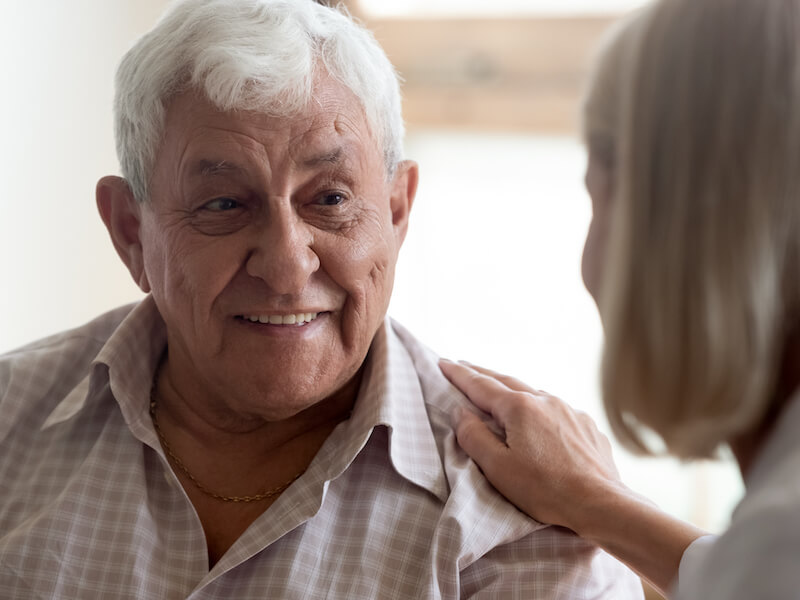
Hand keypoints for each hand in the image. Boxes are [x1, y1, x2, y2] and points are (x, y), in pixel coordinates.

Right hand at [440, 359, 621, 533]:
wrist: (599, 503)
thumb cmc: (545, 489)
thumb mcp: (498, 467)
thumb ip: (474, 436)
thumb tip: (460, 412)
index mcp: (520, 408)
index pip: (481, 386)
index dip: (459, 374)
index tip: (443, 363)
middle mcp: (545, 400)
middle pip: (506, 381)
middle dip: (483, 374)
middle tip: (465, 366)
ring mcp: (570, 411)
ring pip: (534, 394)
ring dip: (513, 391)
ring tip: (500, 393)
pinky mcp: (586, 426)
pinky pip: (556, 411)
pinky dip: (540, 410)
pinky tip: (539, 421)